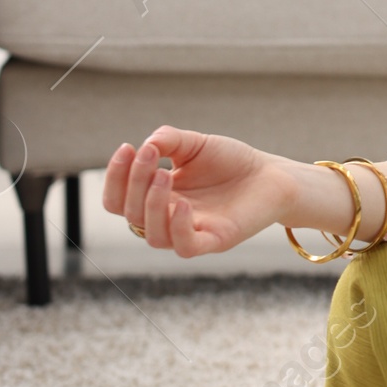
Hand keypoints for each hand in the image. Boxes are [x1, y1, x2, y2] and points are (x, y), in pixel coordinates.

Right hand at [103, 128, 298, 258]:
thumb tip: (146, 144)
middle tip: (150, 155)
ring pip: (152, 235)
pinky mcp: (214, 241)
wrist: (271, 175)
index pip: (118, 199)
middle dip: (133, 183)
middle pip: (130, 214)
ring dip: (151, 205)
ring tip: (164, 175)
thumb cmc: (231, 162)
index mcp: (156, 198)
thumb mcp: (195, 144)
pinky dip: (177, 228)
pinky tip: (183, 204)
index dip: (115, 177)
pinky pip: (184, 246)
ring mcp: (190, 232)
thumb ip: (168, 140)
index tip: (128, 147)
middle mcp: (167, 219)